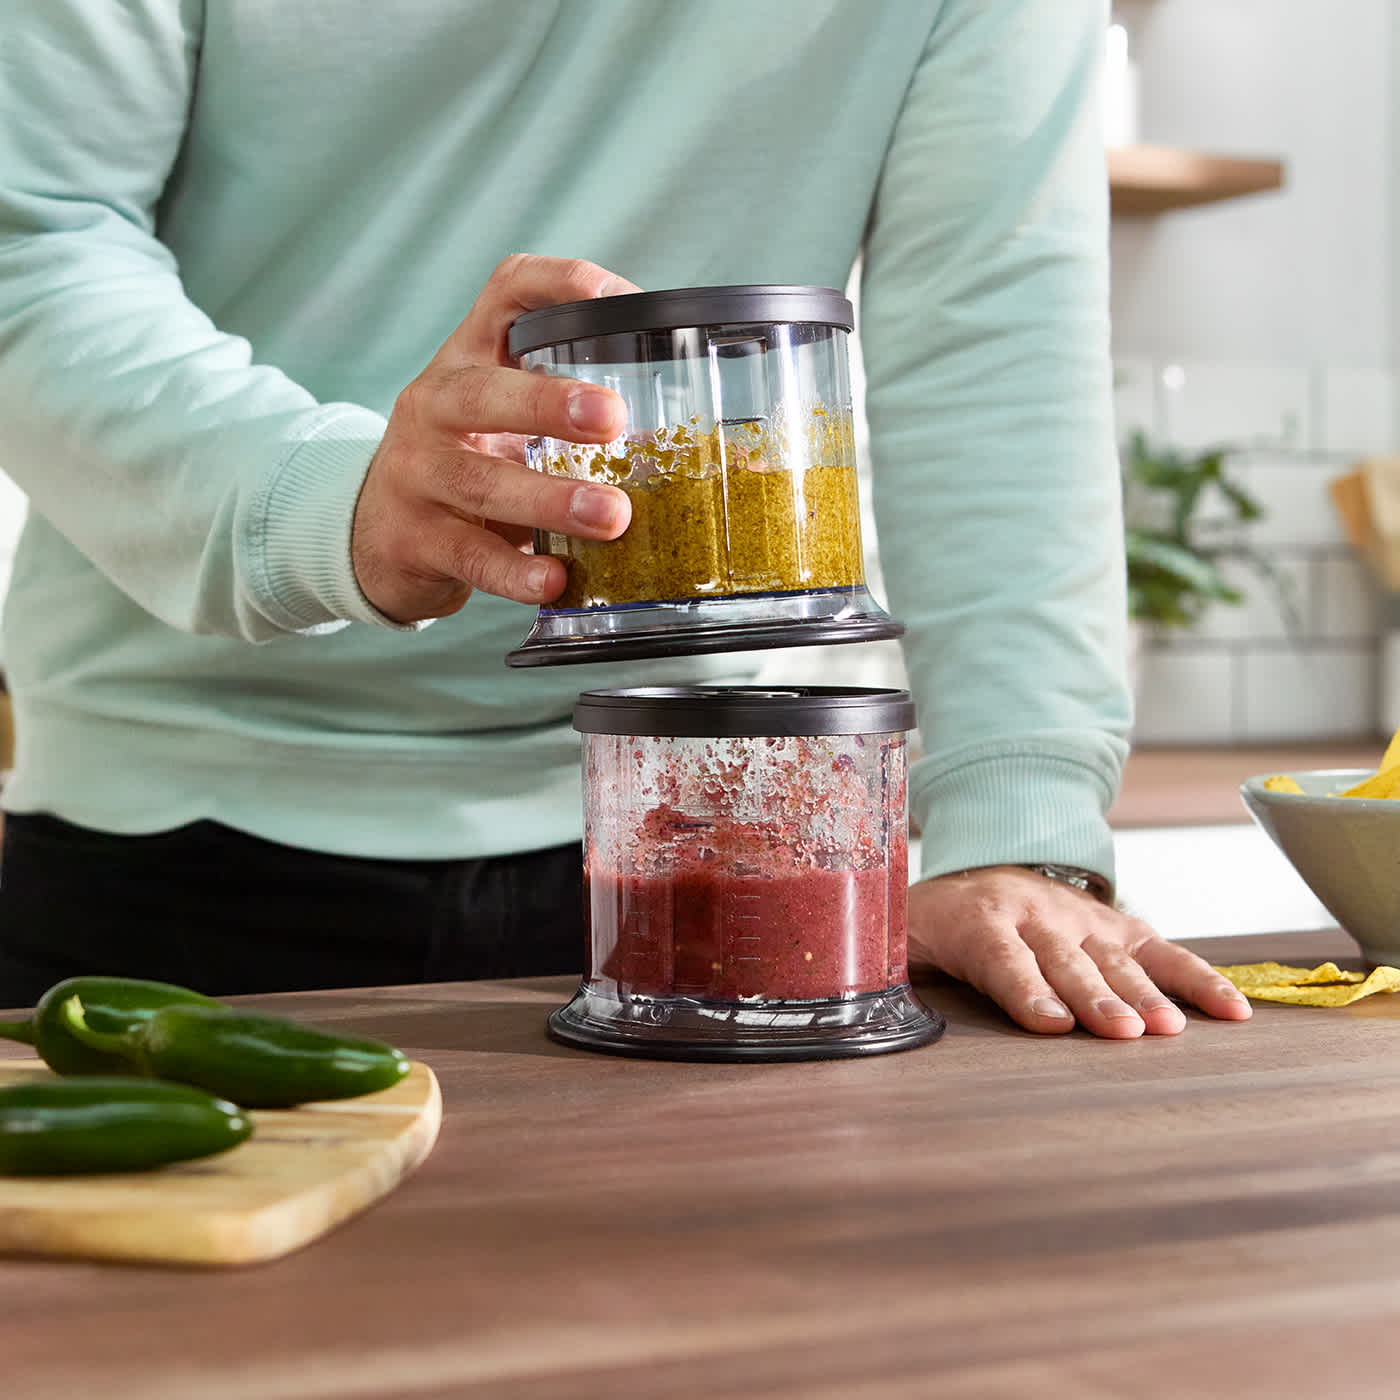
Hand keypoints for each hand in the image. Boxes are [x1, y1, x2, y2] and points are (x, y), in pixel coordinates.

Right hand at [351, 254, 639, 622]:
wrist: (374, 536)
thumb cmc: (466, 467)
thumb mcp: (504, 423)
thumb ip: (574, 420)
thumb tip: (700, 446)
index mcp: (467, 361)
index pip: (505, 295)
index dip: (559, 285)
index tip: (618, 300)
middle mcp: (433, 407)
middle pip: (482, 392)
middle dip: (549, 403)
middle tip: (612, 418)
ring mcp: (417, 474)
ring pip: (480, 481)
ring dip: (550, 498)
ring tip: (611, 516)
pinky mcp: (414, 540)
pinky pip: (470, 556)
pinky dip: (515, 572)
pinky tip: (555, 579)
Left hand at [907, 866, 1252, 1037]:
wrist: (983, 867)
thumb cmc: (939, 921)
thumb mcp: (900, 938)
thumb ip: (889, 971)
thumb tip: (859, 1009)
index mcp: (978, 921)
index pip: (1003, 959)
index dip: (1026, 991)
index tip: (1049, 1024)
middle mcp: (1035, 915)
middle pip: (1066, 962)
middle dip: (1092, 998)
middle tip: (1118, 1034)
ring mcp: (1082, 918)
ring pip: (1115, 959)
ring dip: (1142, 994)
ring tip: (1166, 1030)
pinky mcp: (1118, 926)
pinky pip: (1165, 952)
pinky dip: (1198, 979)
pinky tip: (1232, 1013)